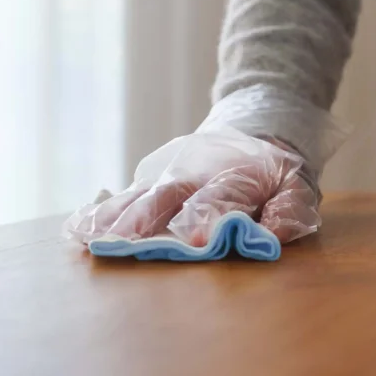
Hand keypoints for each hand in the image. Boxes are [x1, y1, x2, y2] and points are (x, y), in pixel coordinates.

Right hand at [64, 128, 319, 245]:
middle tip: (123, 245)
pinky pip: (124, 197)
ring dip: (115, 219)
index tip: (195, 241)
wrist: (256, 129)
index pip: (220, 197)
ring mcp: (168, 174)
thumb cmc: (277, 173)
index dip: (208, 218)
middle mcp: (196, 172)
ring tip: (90, 241)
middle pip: (168, 196)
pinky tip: (77, 229)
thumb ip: (290, 209)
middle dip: (147, 221)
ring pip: (139, 196)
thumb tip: (271, 233)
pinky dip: (100, 213)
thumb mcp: (298, 186)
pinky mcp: (150, 180)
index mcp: (237, 173)